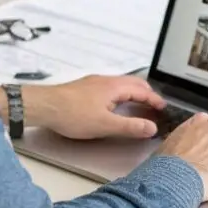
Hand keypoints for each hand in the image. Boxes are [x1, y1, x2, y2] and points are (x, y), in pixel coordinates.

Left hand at [18, 75, 165, 139]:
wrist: (43, 106)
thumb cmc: (73, 115)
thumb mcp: (105, 125)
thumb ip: (130, 126)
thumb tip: (152, 128)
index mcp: (115, 87)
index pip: (142, 90)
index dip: (154, 100)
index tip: (163, 108)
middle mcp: (106, 80)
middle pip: (133, 83)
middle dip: (146, 93)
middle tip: (153, 106)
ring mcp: (94, 82)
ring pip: (120, 84)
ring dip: (132, 93)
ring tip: (137, 105)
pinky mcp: (84, 87)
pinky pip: (110, 87)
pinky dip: (120, 94)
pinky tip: (113, 104)